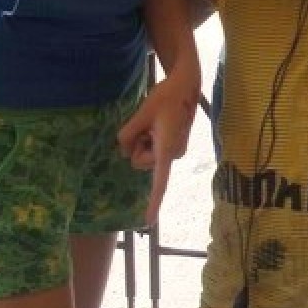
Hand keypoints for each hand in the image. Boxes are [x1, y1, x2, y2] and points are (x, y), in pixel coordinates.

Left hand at [117, 75, 198, 225]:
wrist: (185, 86)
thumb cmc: (165, 97)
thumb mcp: (141, 112)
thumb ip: (127, 135)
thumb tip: (122, 151)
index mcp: (167, 149)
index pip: (160, 181)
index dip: (153, 202)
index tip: (148, 222)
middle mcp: (173, 155)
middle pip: (141, 162)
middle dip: (138, 146)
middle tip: (146, 125)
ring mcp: (174, 152)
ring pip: (146, 156)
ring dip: (143, 142)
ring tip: (154, 123)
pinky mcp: (174, 147)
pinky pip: (152, 150)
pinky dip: (149, 140)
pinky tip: (157, 125)